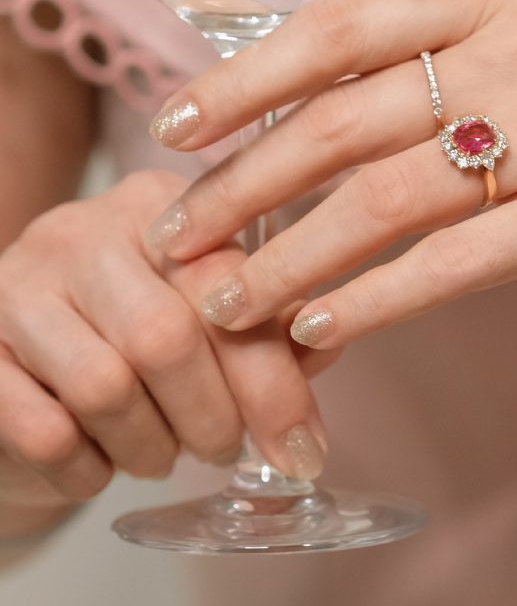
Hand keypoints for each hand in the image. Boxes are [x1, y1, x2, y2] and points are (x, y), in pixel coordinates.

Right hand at [0, 170, 332, 524]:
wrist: (20, 358)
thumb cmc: (129, 330)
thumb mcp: (200, 307)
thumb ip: (265, 322)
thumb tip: (326, 344)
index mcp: (156, 208)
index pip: (225, 283)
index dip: (271, 375)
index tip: (304, 445)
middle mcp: (83, 230)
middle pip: (165, 337)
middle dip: (212, 417)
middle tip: (225, 450)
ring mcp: (19, 285)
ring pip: (104, 386)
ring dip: (150, 446)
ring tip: (164, 455)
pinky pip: (43, 430)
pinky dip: (87, 468)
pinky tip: (101, 464)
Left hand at [144, 0, 516, 383]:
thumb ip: (420, 50)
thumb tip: (288, 80)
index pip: (339, 27)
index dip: (243, 79)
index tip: (172, 127)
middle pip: (347, 119)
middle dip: (244, 186)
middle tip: (177, 236)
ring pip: (388, 198)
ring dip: (291, 260)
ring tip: (229, 305)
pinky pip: (455, 263)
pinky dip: (374, 301)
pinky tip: (320, 331)